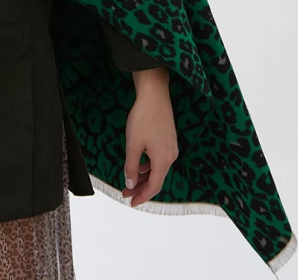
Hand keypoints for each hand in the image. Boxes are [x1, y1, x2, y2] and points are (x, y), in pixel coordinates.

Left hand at [121, 74, 178, 206]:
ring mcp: (171, 147)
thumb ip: (132, 167)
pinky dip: (149, 166)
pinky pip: (159, 159)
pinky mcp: (168, 139)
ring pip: (157, 169)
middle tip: (126, 193)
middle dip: (141, 188)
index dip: (142, 196)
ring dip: (144, 177)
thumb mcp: (133, 144)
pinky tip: (139, 165)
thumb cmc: (143, 117)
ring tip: (130, 181)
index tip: (131, 203)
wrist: (155, 94)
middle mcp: (171, 156)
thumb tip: (131, 184)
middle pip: (156, 179)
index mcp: (163, 160)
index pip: (154, 186)